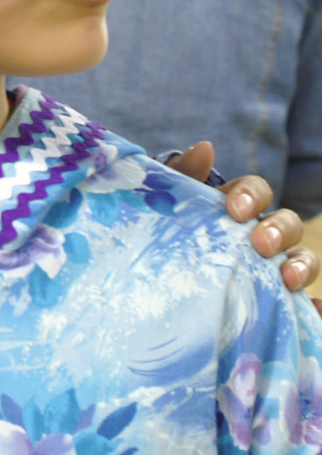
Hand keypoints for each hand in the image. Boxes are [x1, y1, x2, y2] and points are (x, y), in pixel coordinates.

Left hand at [166, 142, 320, 312]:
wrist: (149, 273)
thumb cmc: (160, 227)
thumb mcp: (164, 202)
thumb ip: (181, 174)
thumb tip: (205, 148)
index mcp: (235, 206)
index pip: (257, 191)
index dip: (251, 195)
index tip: (235, 210)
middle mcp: (259, 234)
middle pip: (287, 224)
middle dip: (279, 230)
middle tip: (260, 244)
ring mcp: (268, 267)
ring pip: (302, 260)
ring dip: (303, 265)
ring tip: (288, 279)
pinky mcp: (273, 300)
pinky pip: (303, 304)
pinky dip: (316, 305)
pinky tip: (316, 307)